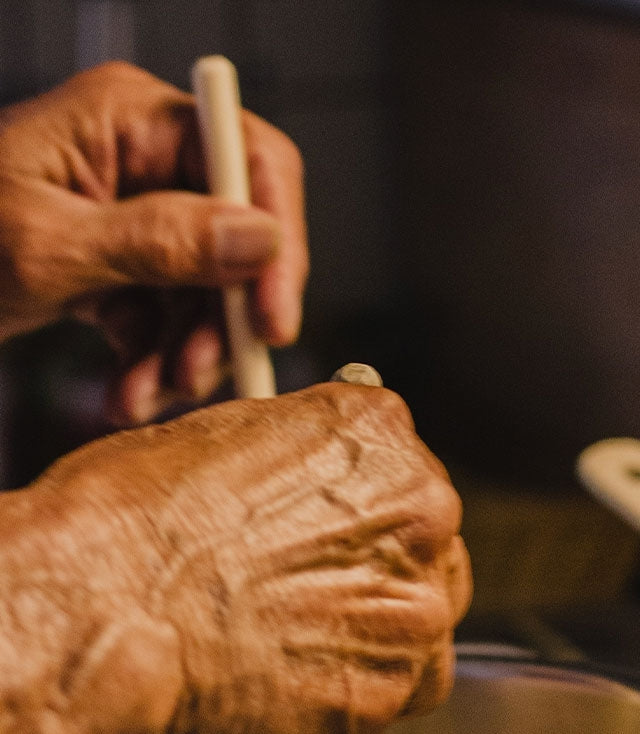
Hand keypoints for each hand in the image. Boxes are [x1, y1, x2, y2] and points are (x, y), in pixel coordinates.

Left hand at [0, 61, 306, 422]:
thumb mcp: (49, 246)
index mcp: (129, 119)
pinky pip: (172, 317)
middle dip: (223, 318)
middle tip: (204, 375)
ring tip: (147, 396)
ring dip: (187, 354)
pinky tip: (129, 392)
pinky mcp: (125, 264)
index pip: (249, 159)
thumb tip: (260, 239)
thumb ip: (159, 241)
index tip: (273, 320)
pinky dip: (156, 361)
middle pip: (239, 237)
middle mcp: (144, 160)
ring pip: (209, 291)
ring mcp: (136, 214)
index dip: (279, 240)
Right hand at [0, 381, 470, 733]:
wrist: (98, 620)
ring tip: (295, 647)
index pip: (404, 470)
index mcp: (379, 438)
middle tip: (309, 596)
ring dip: (374, 637)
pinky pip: (393, 696)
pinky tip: (293, 686)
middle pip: (426, 551)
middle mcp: (420, 520)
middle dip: (377, 573)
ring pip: (419, 628)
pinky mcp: (388, 695)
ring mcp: (413, 614)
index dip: (360, 510)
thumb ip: (297, 458)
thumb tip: (303, 480)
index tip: (332, 534)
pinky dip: (354, 696)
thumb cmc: (128, 528)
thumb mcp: (221, 440)